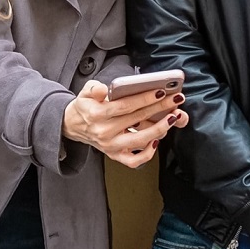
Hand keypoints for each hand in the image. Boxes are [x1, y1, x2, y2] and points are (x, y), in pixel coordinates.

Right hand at [61, 80, 187, 168]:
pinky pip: (134, 160)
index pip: (125, 106)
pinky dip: (148, 153)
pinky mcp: (114, 155)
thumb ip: (94, 88)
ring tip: (172, 117)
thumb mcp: (85, 92)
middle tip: (175, 99)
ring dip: (160, 128)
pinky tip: (157, 140)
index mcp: (96, 115)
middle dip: (159, 108)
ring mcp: (110, 146)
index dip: (144, 98)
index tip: (160, 91)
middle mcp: (104, 132)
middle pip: (137, 119)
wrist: (74, 126)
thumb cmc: (85, 107)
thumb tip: (104, 90)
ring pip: (140, 140)